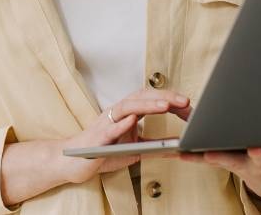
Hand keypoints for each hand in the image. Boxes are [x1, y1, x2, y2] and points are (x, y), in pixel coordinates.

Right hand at [55, 87, 191, 184]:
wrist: (72, 162)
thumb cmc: (103, 152)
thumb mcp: (135, 149)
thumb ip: (154, 145)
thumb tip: (178, 145)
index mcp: (126, 113)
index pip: (150, 99)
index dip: (169, 98)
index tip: (188, 103)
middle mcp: (116, 113)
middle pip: (140, 98)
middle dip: (163, 97)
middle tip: (184, 101)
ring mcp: (105, 124)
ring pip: (126, 108)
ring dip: (146, 105)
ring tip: (164, 105)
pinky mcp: (96, 139)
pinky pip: (108, 129)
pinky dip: (120, 124)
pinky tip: (132, 120)